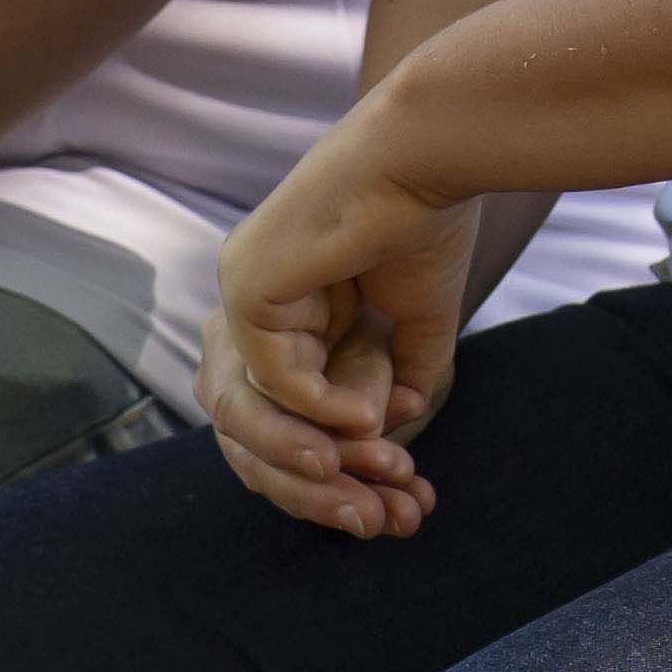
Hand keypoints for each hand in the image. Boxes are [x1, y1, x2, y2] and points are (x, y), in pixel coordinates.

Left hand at [199, 112, 485, 540]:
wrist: (430, 155)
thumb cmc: (428, 220)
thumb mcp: (416, 320)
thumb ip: (400, 374)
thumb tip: (390, 432)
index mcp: (287, 304)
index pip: (291, 408)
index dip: (341, 459)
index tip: (401, 495)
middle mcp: (252, 299)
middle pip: (263, 423)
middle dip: (326, 476)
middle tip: (386, 516)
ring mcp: (241, 291)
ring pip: (261, 409)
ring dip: (323, 448)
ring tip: (383, 468)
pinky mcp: (245, 287)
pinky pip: (274, 377)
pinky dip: (319, 407)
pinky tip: (368, 415)